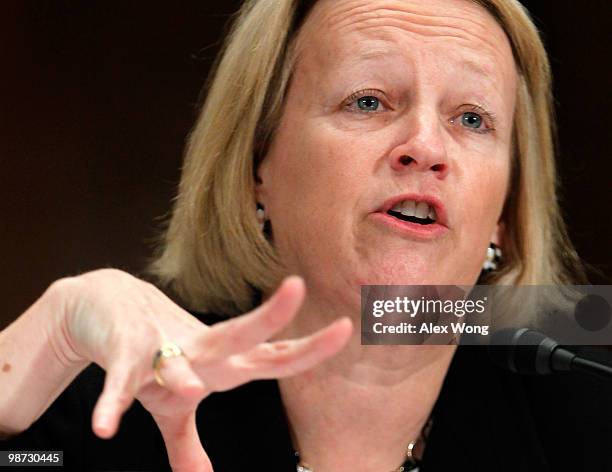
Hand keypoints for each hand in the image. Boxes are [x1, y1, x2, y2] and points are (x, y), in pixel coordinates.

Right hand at [55, 269, 351, 470]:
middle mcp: (197, 350)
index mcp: (220, 362)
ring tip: (189, 390)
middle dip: (268, 315)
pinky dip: (112, 402)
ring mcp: (159, 346)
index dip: (308, 348)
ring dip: (178, 374)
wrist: (102, 308)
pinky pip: (118, 380)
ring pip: (175, 359)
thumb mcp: (170, 405)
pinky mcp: (121, 351)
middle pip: (238, 333)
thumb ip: (188, 442)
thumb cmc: (150, 353)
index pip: (272, 355)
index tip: (344, 328)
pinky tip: (105, 427)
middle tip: (297, 287)